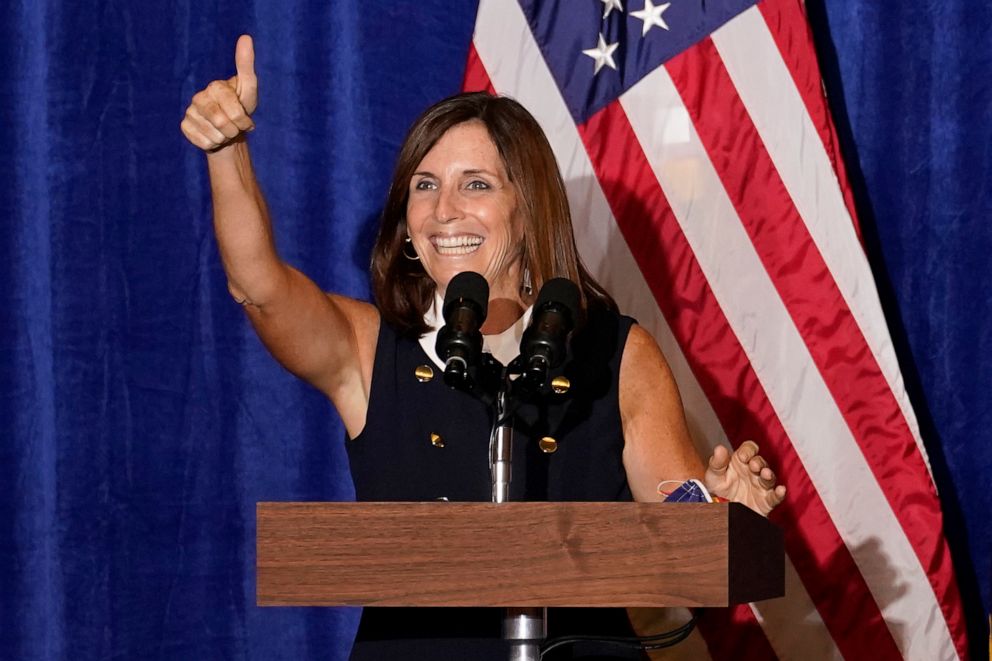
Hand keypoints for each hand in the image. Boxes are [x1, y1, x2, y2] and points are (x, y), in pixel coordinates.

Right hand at [181, 35, 257, 150]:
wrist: (230, 131)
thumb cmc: (241, 108)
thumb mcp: (249, 88)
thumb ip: (246, 65)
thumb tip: (245, 36)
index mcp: (214, 87)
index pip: (233, 110)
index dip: (243, 120)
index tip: (247, 122)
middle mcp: (198, 97)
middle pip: (222, 122)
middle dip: (235, 130)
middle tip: (236, 128)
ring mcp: (190, 112)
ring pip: (213, 135)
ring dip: (225, 138)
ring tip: (226, 132)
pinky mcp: (185, 127)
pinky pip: (203, 142)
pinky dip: (213, 144)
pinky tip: (214, 137)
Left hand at [704, 441, 785, 515]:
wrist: (723, 511)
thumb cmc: (720, 490)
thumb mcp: (714, 475)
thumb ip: (717, 462)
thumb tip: (719, 448)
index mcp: (741, 462)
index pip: (749, 449)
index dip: (748, 450)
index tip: (743, 456)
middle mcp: (753, 472)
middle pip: (760, 462)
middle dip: (758, 462)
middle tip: (753, 466)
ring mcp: (761, 486)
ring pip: (769, 478)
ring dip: (768, 475)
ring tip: (765, 473)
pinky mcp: (766, 501)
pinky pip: (775, 497)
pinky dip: (779, 494)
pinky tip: (781, 490)